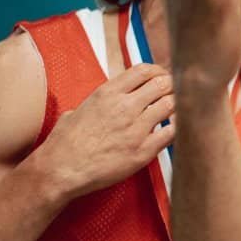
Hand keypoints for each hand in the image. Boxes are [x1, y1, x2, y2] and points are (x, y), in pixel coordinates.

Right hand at [32, 64, 174, 197]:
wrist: (61, 170)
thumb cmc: (66, 143)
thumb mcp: (78, 110)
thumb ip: (99, 102)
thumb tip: (105, 102)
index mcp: (107, 93)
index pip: (144, 70)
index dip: (159, 72)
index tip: (163, 78)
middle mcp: (124, 106)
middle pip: (163, 84)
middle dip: (172, 87)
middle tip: (175, 95)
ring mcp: (136, 128)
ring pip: (171, 105)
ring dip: (178, 106)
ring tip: (177, 111)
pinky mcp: (144, 150)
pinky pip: (172, 132)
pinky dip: (178, 127)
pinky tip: (176, 129)